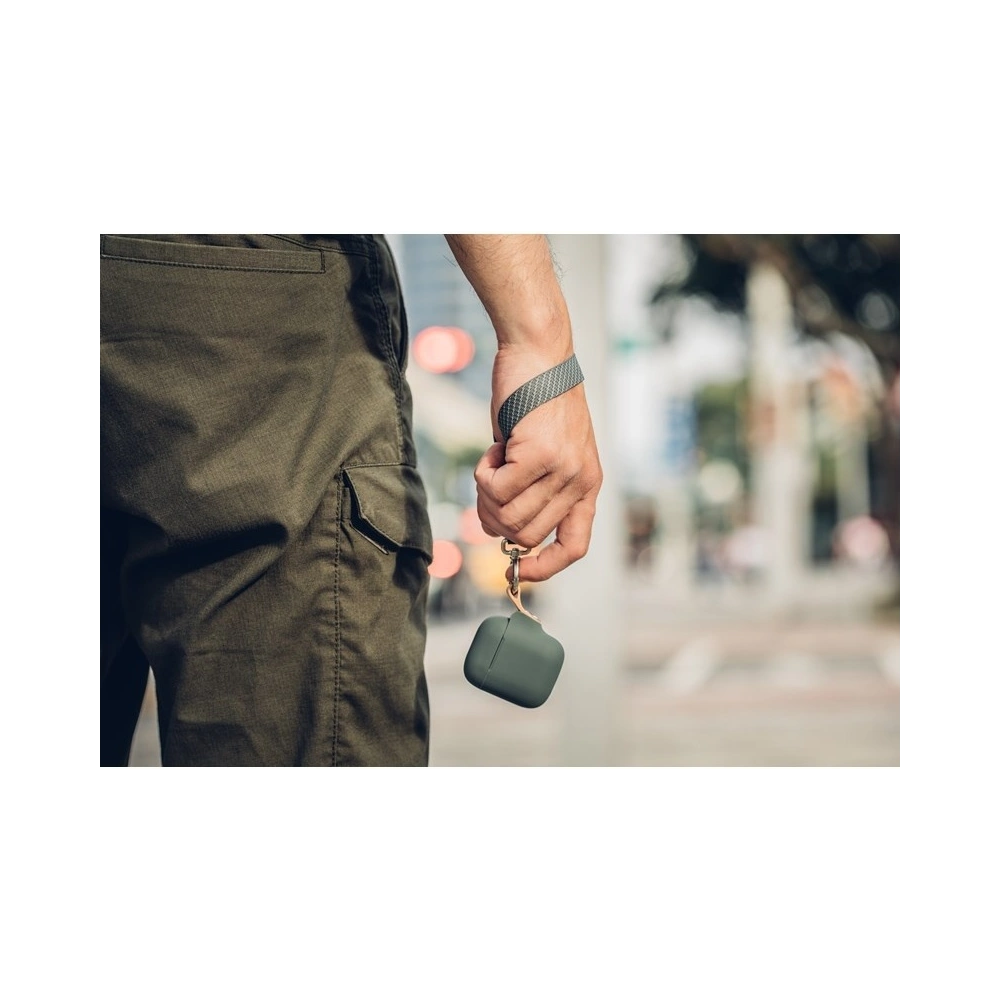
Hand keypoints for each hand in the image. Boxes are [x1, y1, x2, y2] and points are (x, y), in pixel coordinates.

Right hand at [475, 345, 602, 581]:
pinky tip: (494, 449)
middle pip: (526, 535)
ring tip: (494, 461)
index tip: (517, 571)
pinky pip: (496, 489)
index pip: (575, 546)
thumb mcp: (545, 452)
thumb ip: (532, 491)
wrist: (539, 352)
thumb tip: (499, 531)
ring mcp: (563, 469)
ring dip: (487, 495)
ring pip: (508, 516)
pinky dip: (483, 474)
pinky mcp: (541, 454)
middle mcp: (581, 482)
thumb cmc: (535, 400)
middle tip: (488, 485)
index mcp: (587, 485)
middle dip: (495, 519)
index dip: (546, 567)